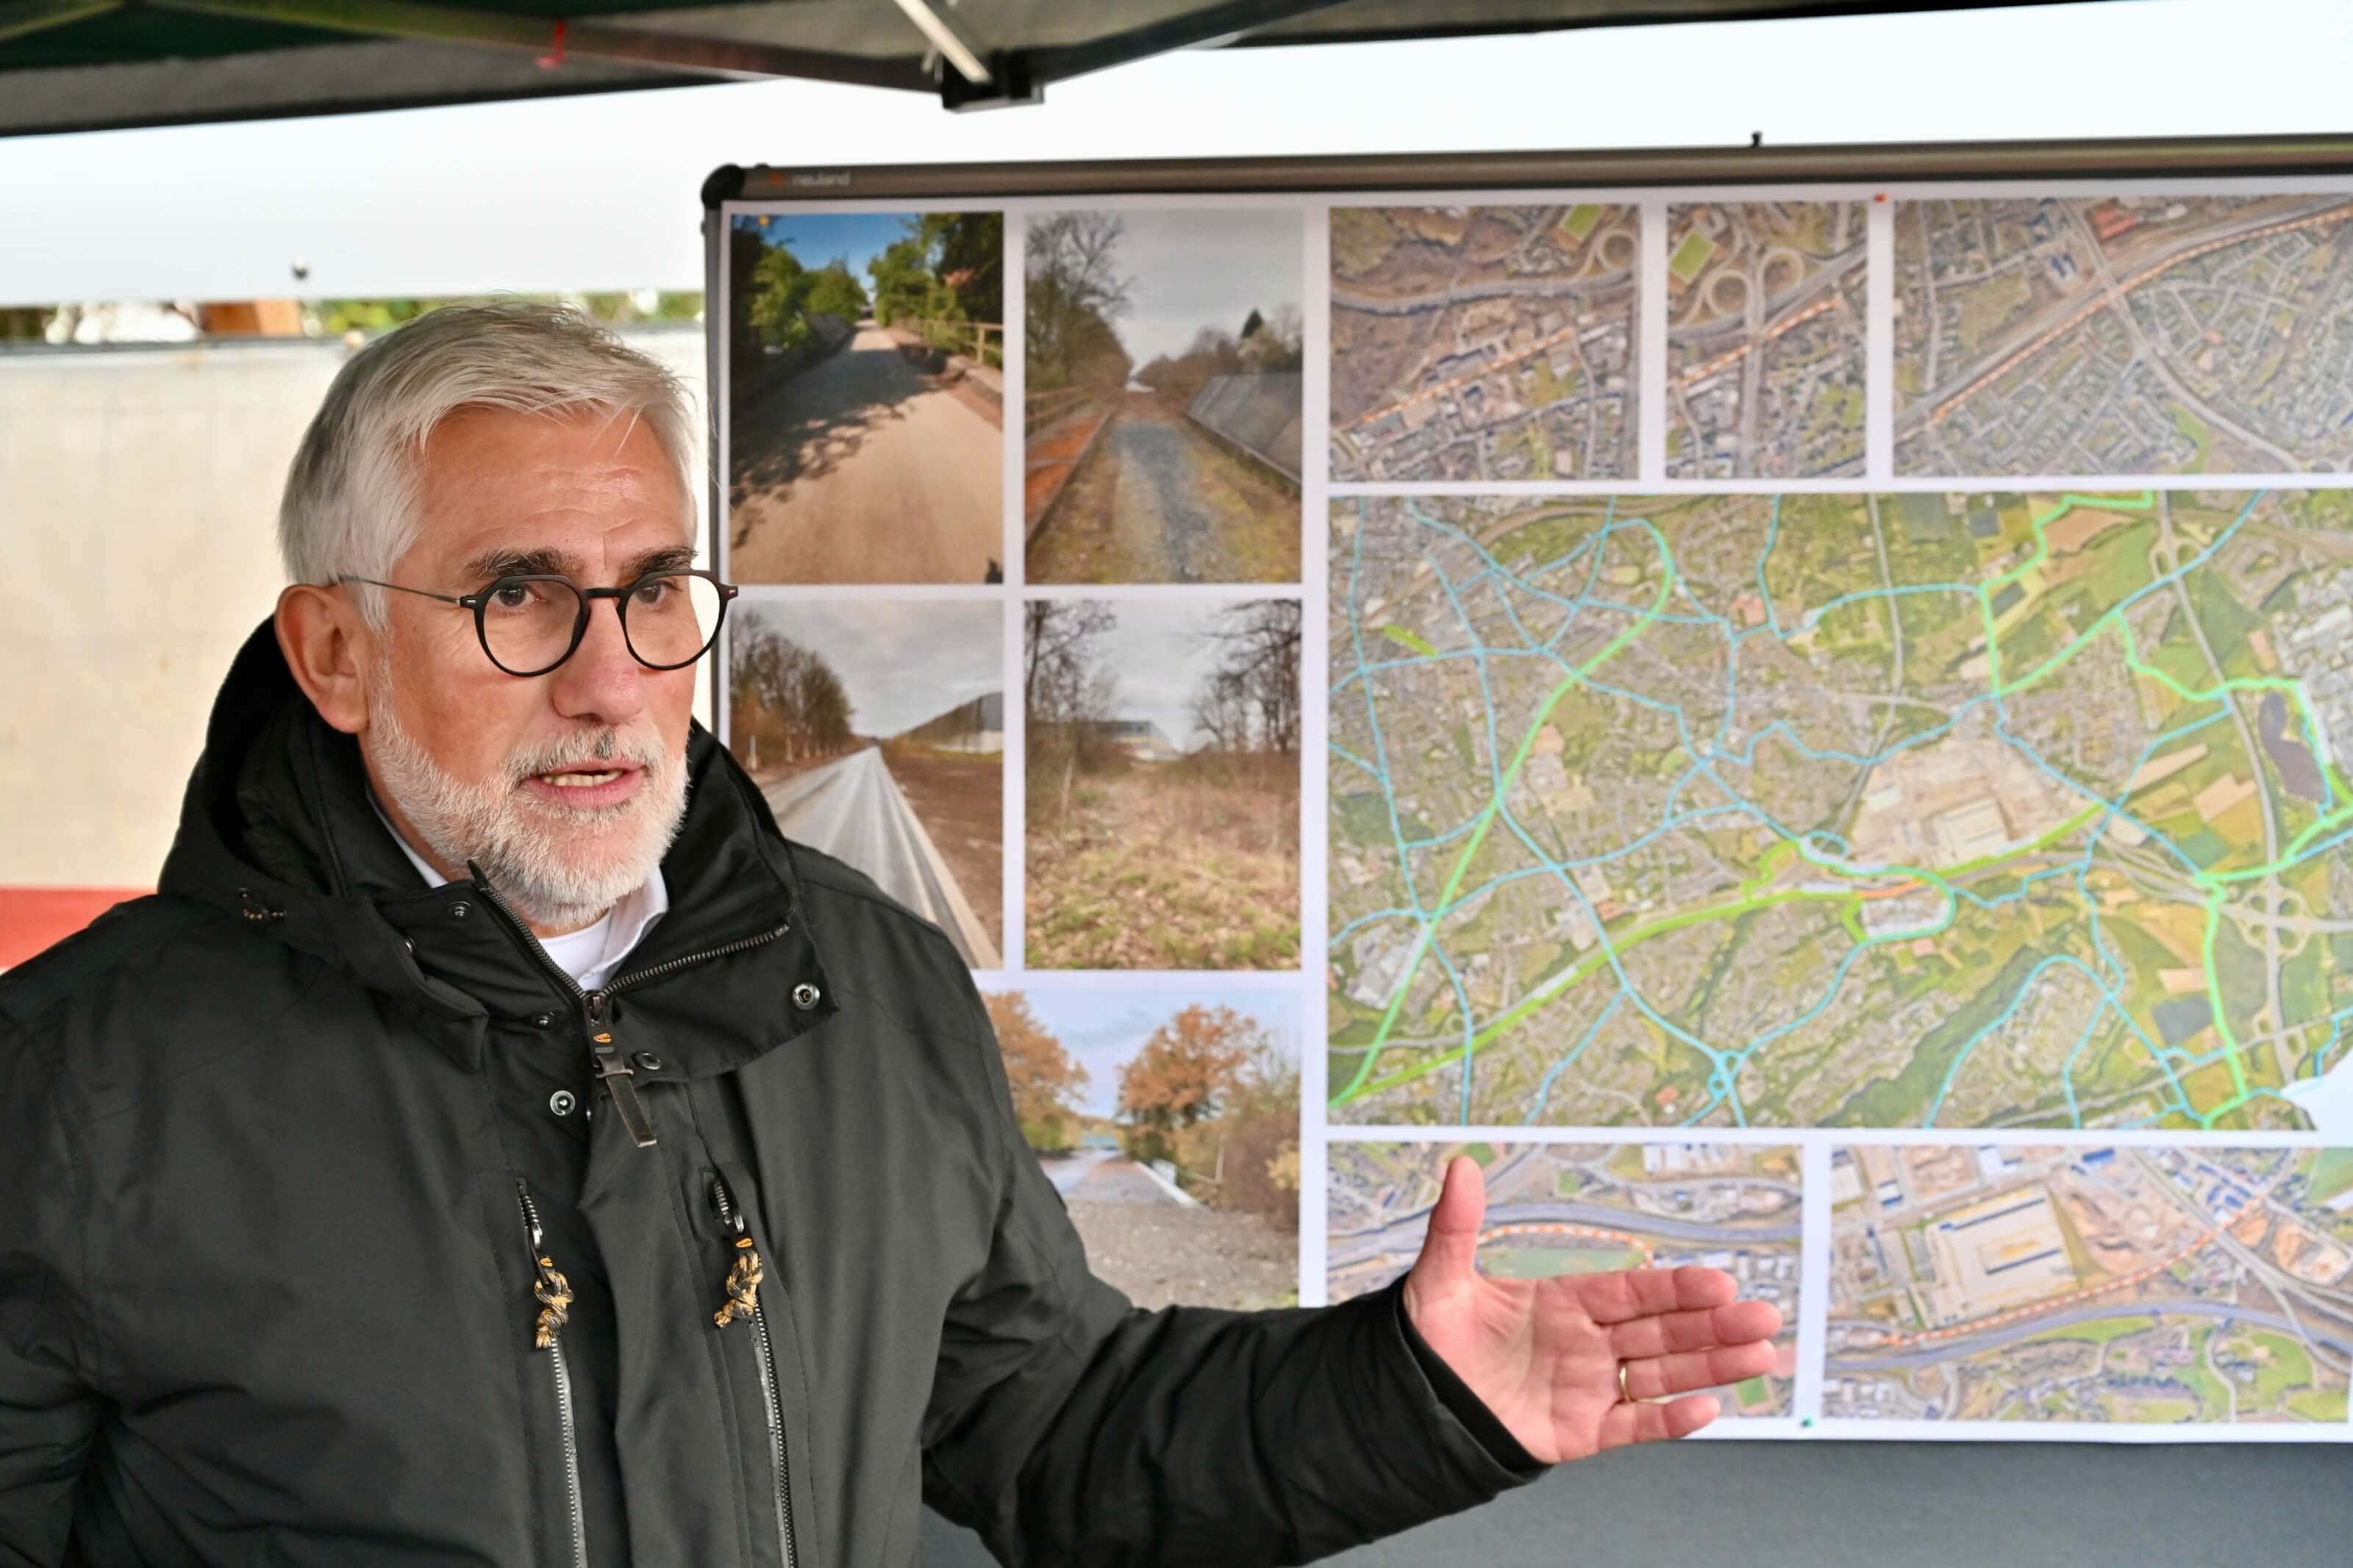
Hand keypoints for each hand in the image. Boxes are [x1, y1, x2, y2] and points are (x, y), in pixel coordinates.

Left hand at [1401, 1155, 1783, 1461]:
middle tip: (1764, 1318)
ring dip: (1711, 1366)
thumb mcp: (1439, 1277)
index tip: (1718, 1282)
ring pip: (1662, 1374)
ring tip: (1760, 1357)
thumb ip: (1456, 1226)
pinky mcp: (1582, 1431)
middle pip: (1662, 1330)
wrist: (1414, 1403)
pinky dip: (1669, 1419)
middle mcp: (1587, 1342)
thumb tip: (1461, 1166)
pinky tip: (1706, 1408)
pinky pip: (1634, 1424)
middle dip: (1713, 1325)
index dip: (1674, 1288)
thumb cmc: (1431, 1339)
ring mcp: (1589, 1387)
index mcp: (1564, 1301)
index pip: (1631, 1291)